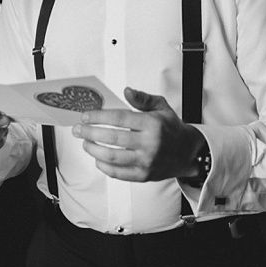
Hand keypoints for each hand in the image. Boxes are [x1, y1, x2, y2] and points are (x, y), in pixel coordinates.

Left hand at [72, 88, 204, 181]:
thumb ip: (142, 98)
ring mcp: (146, 161)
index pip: (119, 118)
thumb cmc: (171, 127)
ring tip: (85, 143)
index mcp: (152, 124)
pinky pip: (118, 173)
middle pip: (112, 138)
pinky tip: (97, 159)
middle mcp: (149, 144)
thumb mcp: (161, 107)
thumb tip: (126, 91)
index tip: (85, 116)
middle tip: (77, 130)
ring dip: (93, 150)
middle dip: (90, 133)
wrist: (188, 152)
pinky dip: (104, 166)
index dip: (99, 117)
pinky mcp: (143, 175)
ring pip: (112, 157)